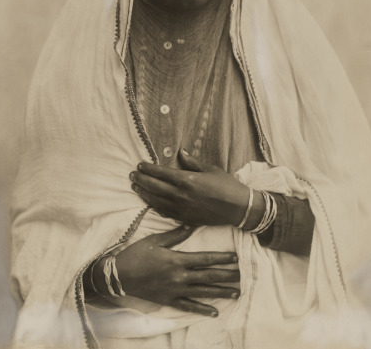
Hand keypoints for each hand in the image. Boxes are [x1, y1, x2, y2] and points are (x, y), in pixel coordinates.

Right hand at [93, 226, 239, 316]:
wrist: (119, 275)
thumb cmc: (136, 254)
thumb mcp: (155, 240)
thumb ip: (175, 235)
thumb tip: (191, 225)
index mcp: (177, 259)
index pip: (205, 259)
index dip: (222, 258)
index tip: (235, 257)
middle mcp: (179, 276)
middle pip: (208, 276)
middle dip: (227, 275)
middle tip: (243, 275)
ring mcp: (175, 290)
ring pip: (203, 291)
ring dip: (221, 292)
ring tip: (236, 292)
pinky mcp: (169, 300)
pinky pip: (189, 306)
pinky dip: (202, 309)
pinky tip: (215, 312)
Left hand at [130, 149, 262, 226]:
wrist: (238, 208)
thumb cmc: (227, 185)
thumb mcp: (210, 169)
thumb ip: (192, 162)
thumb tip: (180, 151)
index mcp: (187, 180)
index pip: (161, 173)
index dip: (148, 169)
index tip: (139, 165)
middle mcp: (181, 195)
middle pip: (155, 187)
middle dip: (141, 180)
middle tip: (132, 175)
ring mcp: (182, 209)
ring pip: (156, 201)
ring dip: (144, 193)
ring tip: (135, 187)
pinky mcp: (185, 219)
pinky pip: (165, 213)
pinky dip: (155, 206)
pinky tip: (150, 202)